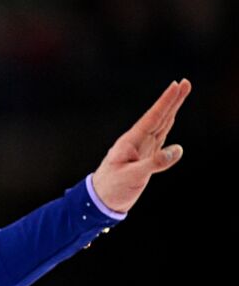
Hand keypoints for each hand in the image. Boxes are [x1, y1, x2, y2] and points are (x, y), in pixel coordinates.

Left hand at [92, 79, 190, 213]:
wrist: (100, 202)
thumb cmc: (112, 189)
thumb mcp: (133, 176)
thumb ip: (154, 163)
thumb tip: (178, 149)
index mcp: (131, 142)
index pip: (153, 118)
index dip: (166, 102)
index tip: (177, 85)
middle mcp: (137, 142)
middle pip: (159, 117)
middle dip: (172, 100)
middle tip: (185, 82)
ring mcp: (141, 149)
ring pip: (161, 125)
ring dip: (172, 110)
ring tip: (181, 94)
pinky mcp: (145, 158)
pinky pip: (160, 138)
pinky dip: (167, 126)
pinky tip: (171, 118)